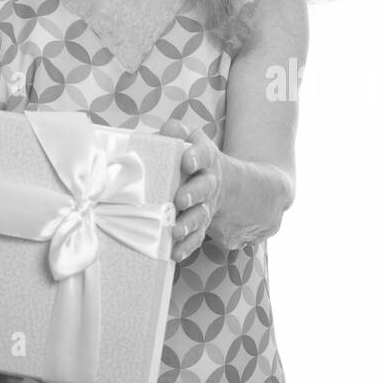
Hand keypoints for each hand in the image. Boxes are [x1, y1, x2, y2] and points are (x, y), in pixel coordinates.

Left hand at [158, 119, 224, 260]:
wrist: (220, 181)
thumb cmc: (191, 157)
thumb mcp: (188, 139)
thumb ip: (175, 132)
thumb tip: (161, 130)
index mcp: (205, 157)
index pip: (203, 153)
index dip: (196, 156)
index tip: (187, 161)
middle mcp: (209, 182)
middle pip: (205, 187)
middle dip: (193, 194)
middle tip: (180, 200)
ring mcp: (206, 204)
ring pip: (200, 214)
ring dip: (189, 223)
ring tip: (176, 231)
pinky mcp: (202, 224)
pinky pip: (197, 236)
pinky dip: (187, 245)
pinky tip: (176, 253)